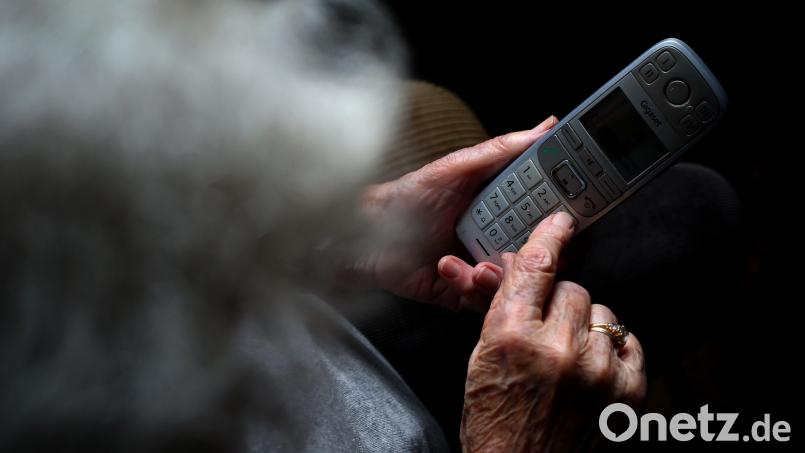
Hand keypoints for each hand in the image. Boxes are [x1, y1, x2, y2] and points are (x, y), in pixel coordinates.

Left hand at [354, 116, 556, 310]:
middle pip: (541, 255)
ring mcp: (482, 269)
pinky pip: (486, 300)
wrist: (366, 236)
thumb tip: (547, 126)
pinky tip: (452, 267)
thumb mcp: (458, 167)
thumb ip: (503, 150)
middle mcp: (498, 239)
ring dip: (502, 271)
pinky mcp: (464, 294)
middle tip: (523, 246)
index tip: (572, 218)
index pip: (549, 216)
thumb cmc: (408, 197)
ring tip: (480, 260)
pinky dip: (473, 285)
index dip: (565, 219)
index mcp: (504, 208)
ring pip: (518, 282)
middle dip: (541, 255)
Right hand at [461, 212, 645, 451]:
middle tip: (545, 329)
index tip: (560, 222)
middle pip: (571, 287)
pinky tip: (590, 367)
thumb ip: (498, 308)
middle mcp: (557, 349)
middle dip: (557, 301)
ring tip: (565, 357)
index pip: (535, 266)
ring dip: (583, 326)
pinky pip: (628, 339)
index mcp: (511, 337)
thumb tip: (506, 266)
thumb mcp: (480, 360)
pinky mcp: (626, 391)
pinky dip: (610, 347)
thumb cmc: (494, 423)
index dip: (548, 236)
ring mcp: (597, 371)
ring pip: (601, 312)